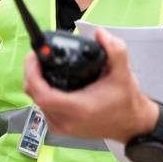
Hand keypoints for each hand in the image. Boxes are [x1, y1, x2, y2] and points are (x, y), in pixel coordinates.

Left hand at [23, 28, 158, 142]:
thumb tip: (100, 34)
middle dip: (31, 72)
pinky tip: (48, 79)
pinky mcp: (61, 127)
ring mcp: (62, 126)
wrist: (131, 123)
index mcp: (79, 108)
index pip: (42, 93)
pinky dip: (41, 91)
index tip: (36, 56)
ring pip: (35, 101)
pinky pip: (42, 107)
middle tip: (38, 55)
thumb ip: (115, 49)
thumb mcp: (123, 72)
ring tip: (42, 64)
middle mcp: (66, 120)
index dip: (33, 73)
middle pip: (34, 94)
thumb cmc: (126, 101)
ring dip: (35, 81)